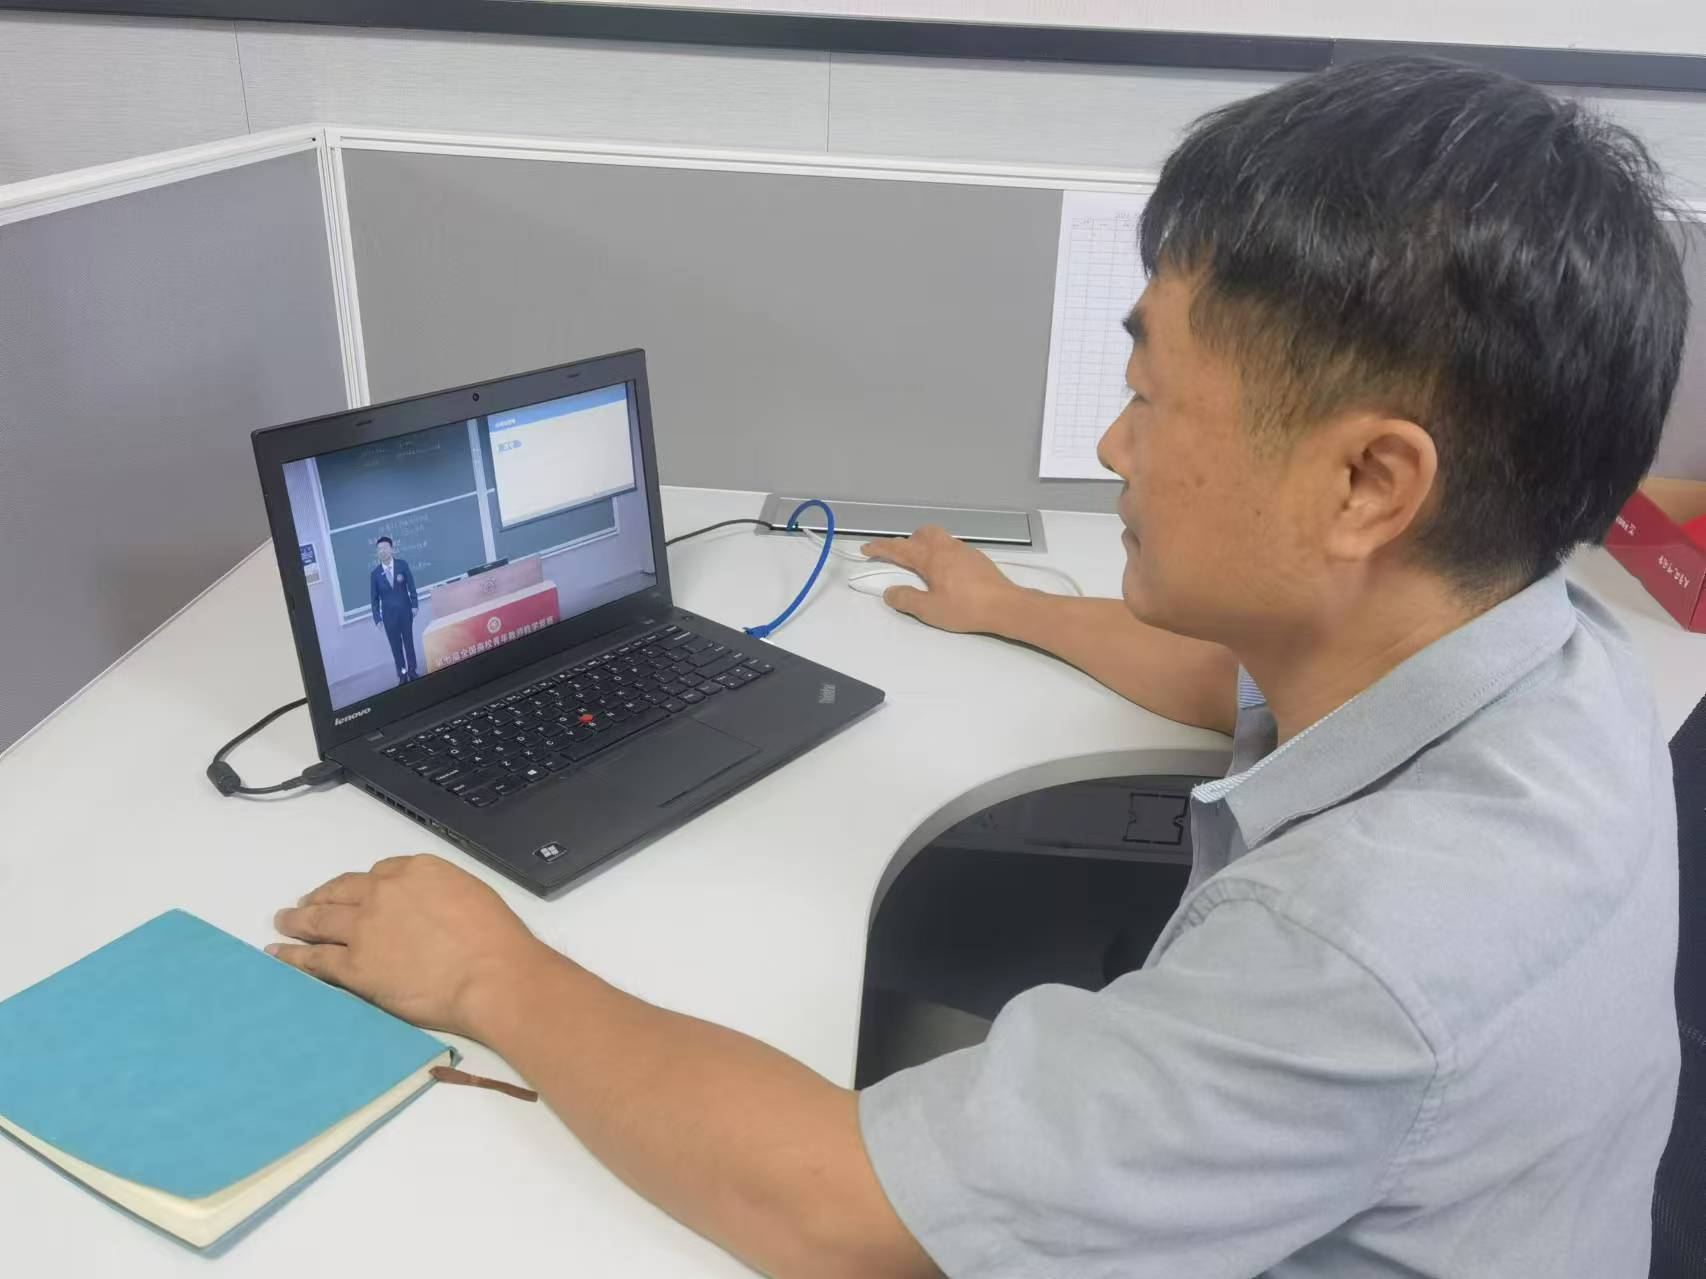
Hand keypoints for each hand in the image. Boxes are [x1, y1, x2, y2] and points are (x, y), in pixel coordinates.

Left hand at [269, 854, 556, 1038]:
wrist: (491, 975)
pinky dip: (293, 955)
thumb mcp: (471, 895)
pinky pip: (315, 958)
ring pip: (319, 919)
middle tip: (306, 903)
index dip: (363, 886)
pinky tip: (280, 953)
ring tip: (284, 922)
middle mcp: (384, 891)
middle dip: (321, 896)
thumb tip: (424, 910)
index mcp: (417, 870)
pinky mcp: (353, 965)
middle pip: (341, 890)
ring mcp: (364, 928)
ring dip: (297, 920)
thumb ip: (438, 895)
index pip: (379, 872)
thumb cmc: (496, 940)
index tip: (356, 894)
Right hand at [859, 524, 1023, 633]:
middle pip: (922, 533)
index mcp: (931, 557)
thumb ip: (906, 599)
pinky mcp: (978, 559)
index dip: (880, 548)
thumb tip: (890, 592)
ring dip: (926, 546)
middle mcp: (947, 548)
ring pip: (940, 538)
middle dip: (908, 542)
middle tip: (900, 558)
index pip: (899, 548)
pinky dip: (942, 554)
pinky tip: (947, 574)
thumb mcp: (929, 610)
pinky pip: (953, 549)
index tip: (867, 549)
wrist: (1006, 606)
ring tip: (923, 567)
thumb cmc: (965, 608)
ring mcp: (965, 551)